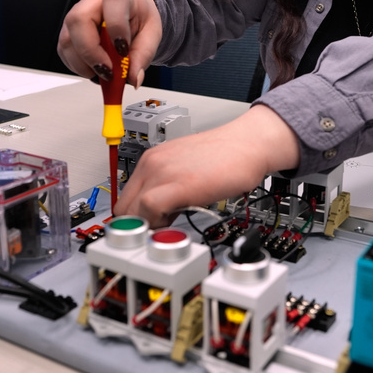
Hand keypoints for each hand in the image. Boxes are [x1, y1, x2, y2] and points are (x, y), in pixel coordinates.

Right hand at [57, 0, 160, 86]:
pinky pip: (64, 51)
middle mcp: (91, 2)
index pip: (112, 3)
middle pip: (78, 21)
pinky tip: (94, 70)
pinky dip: (77, 66)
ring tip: (103, 75)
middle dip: (91, 52)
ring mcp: (76, 16)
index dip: (116, 29)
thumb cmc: (139, 17)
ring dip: (83, 64)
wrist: (131, 13)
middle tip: (108, 71)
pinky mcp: (68, 32)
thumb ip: (144, 55)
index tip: (123, 51)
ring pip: (67, 40)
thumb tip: (134, 78)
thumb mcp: (152, 33)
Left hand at [113, 105, 300, 226]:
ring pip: (132, 210)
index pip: (126, 198)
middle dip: (139, 224)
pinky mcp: (179, 184)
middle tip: (161, 228)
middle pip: (124, 207)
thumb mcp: (184, 167)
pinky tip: (177, 221)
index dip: (136, 217)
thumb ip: (167, 186)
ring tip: (172, 222)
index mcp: (152, 160)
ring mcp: (163, 172)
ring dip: (148, 226)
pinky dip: (158, 223)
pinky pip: (150, 209)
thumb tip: (158, 214)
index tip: (149, 226)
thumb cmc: (225, 157)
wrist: (249, 144)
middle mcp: (152, 163)